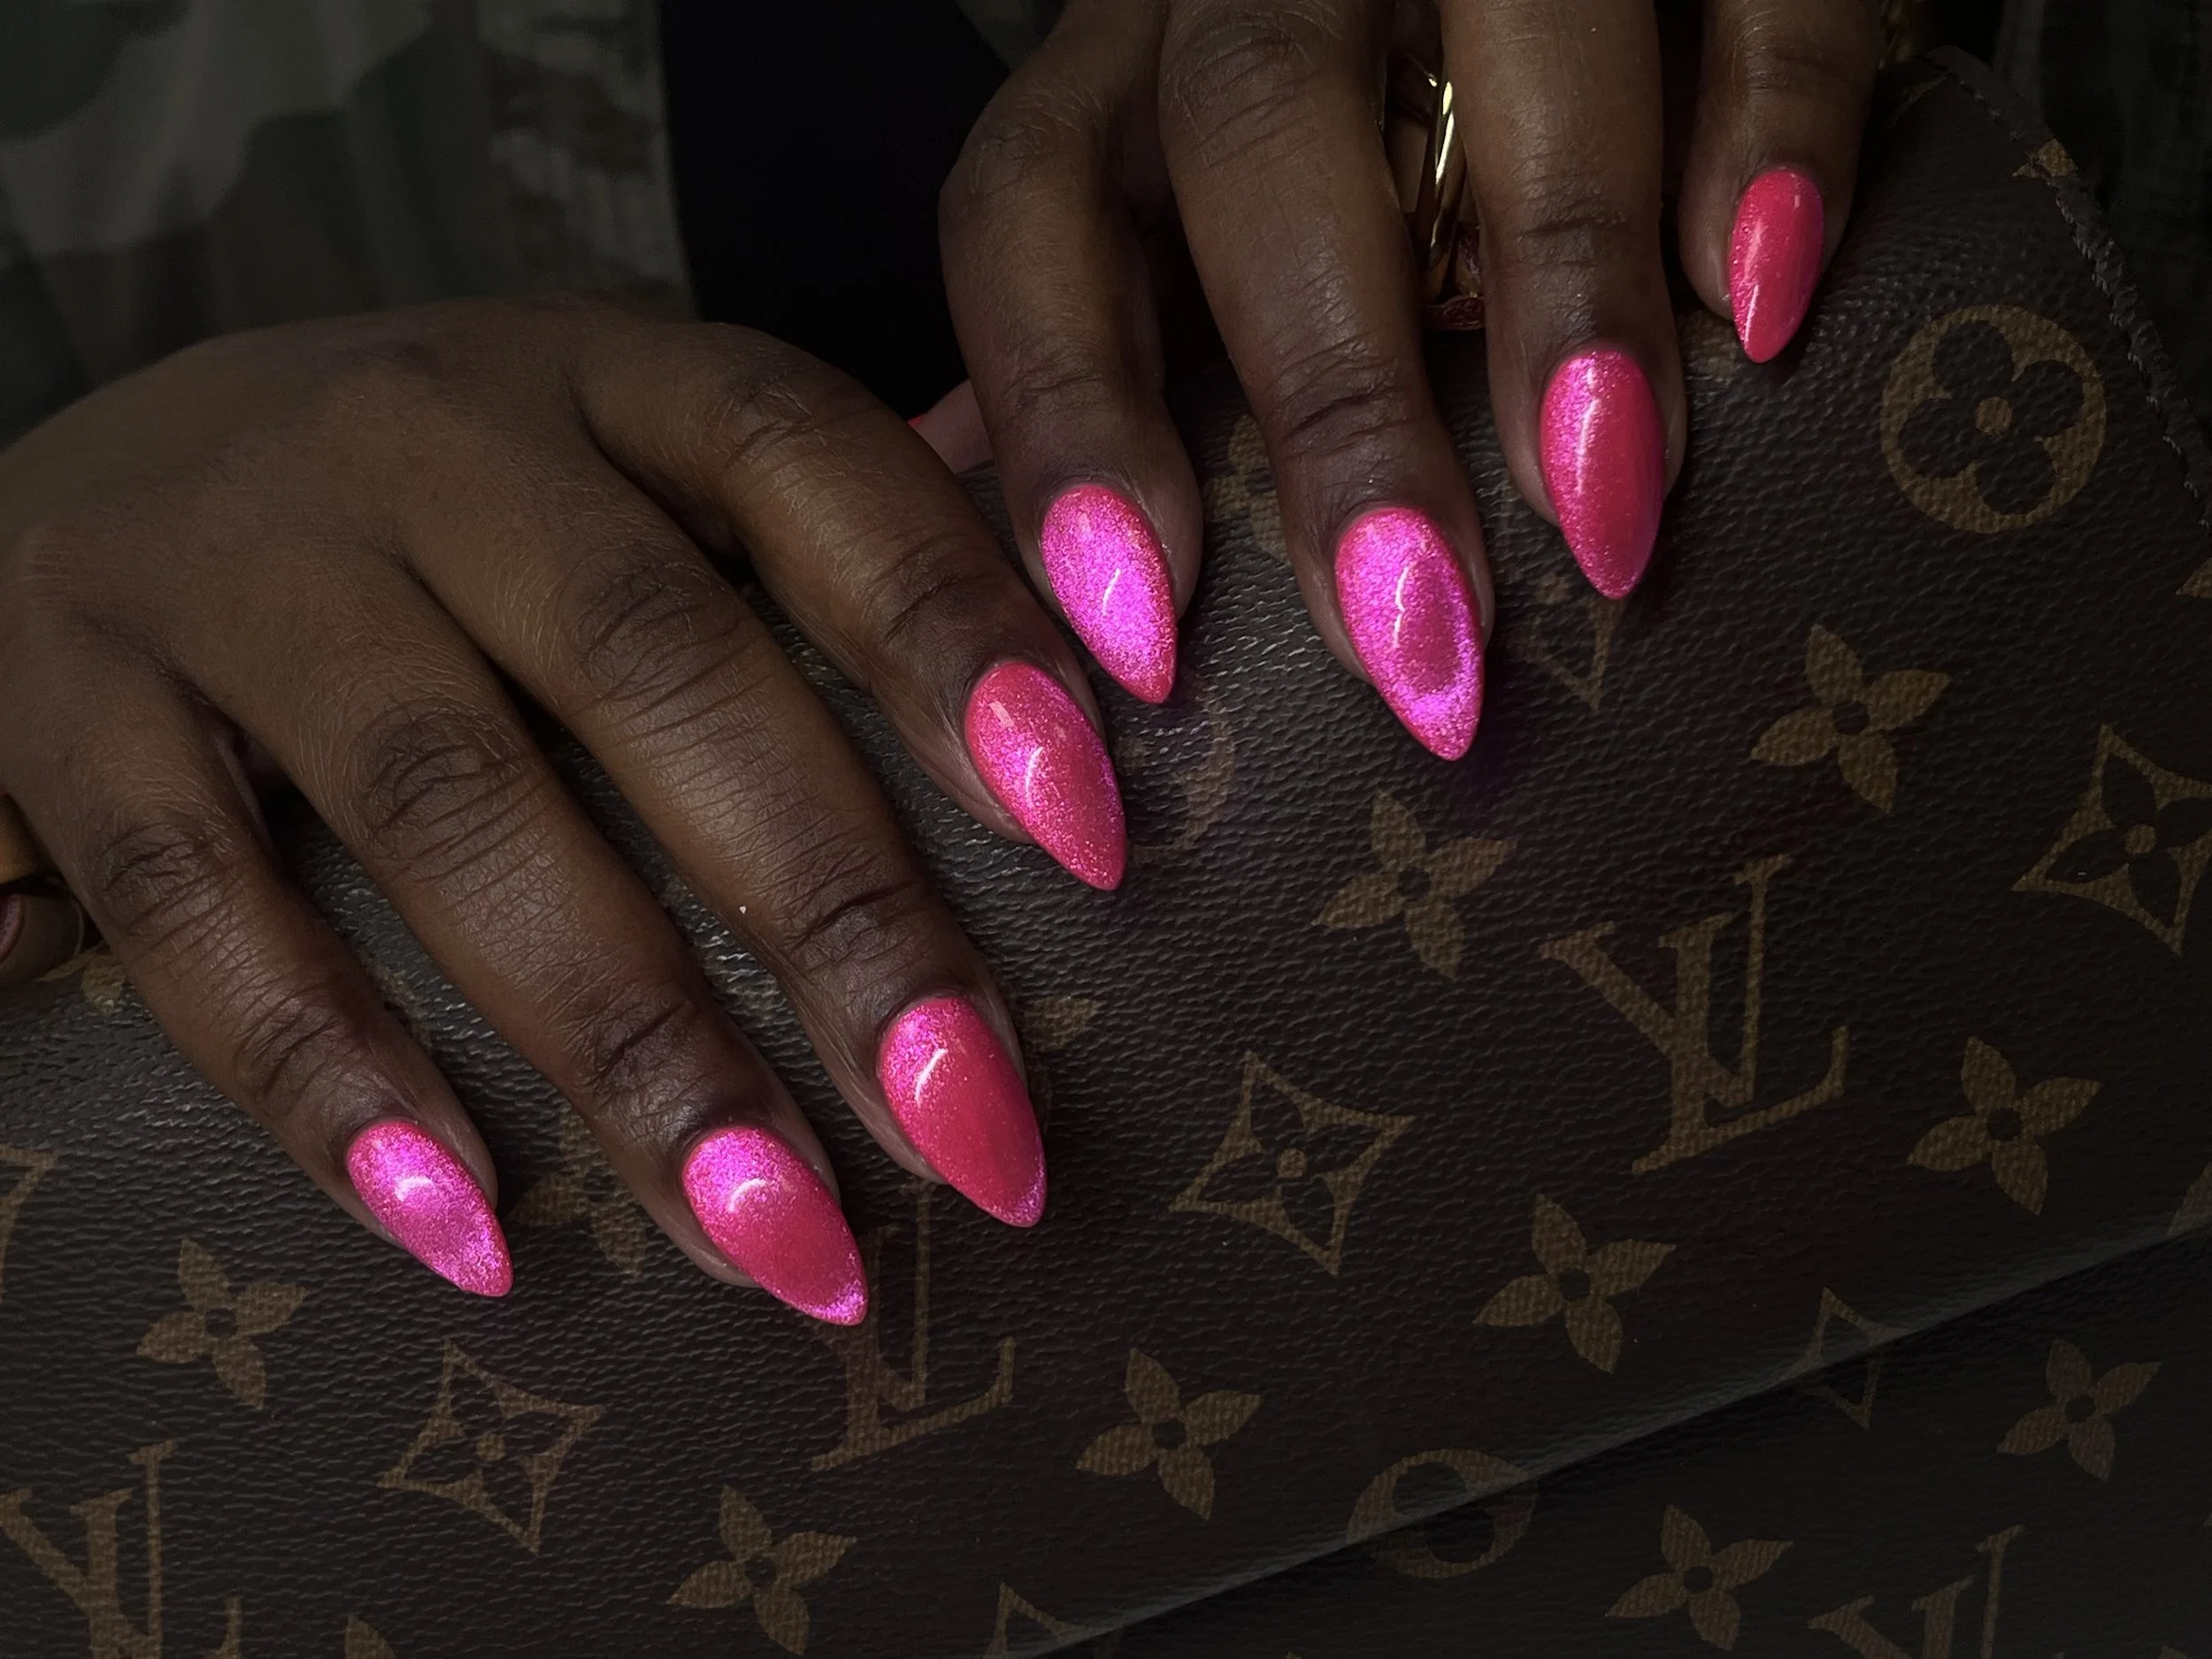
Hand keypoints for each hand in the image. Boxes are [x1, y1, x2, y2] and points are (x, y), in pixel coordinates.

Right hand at [0, 298, 1129, 1318]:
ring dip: (635, 1042)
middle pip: (662, 664)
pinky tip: (474, 1232)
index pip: (812, 463)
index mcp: (604, 377)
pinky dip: (337, 1076)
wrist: (75, 483)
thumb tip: (1108, 654)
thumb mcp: (621, 476)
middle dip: (840, 911)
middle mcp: (426, 437)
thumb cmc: (439, 521)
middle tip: (981, 1129)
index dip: (963, 634)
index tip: (1100, 834)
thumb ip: (823, 552)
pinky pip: (201, 900)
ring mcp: (230, 562)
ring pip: (455, 803)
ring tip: (784, 1239)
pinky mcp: (57, 697)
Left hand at [941, 0, 1879, 753]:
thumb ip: (1103, 357)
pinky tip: (1765, 301)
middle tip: (1412, 632)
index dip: (1067, 416)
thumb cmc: (1348, 174)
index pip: (1028, 208)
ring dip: (1560, 277)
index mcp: (1136, 80)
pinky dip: (1768, 128)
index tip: (1135, 642)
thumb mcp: (1201, 246)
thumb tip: (968, 539)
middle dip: (1338, 396)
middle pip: (1259, 128)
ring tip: (1604, 505)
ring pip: (1506, 28)